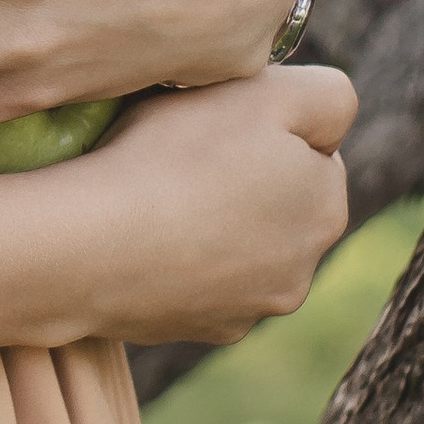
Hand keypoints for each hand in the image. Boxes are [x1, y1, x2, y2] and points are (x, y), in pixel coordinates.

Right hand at [31, 64, 358, 347]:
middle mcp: (303, 269)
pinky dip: (180, 264)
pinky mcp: (202, 332)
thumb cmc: (176, 155)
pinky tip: (143, 242)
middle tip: (183, 156)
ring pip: (240, 249)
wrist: (91, 247)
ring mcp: (251, 309)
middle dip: (245, 181)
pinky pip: (199, 286)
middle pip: (277, 204)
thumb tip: (332, 115)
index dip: (262, 126)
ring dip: (214, 226)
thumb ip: (326, 96)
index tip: (216, 123)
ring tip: (157, 200)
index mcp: (326, 206)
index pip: (308, 149)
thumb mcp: (265, 91)